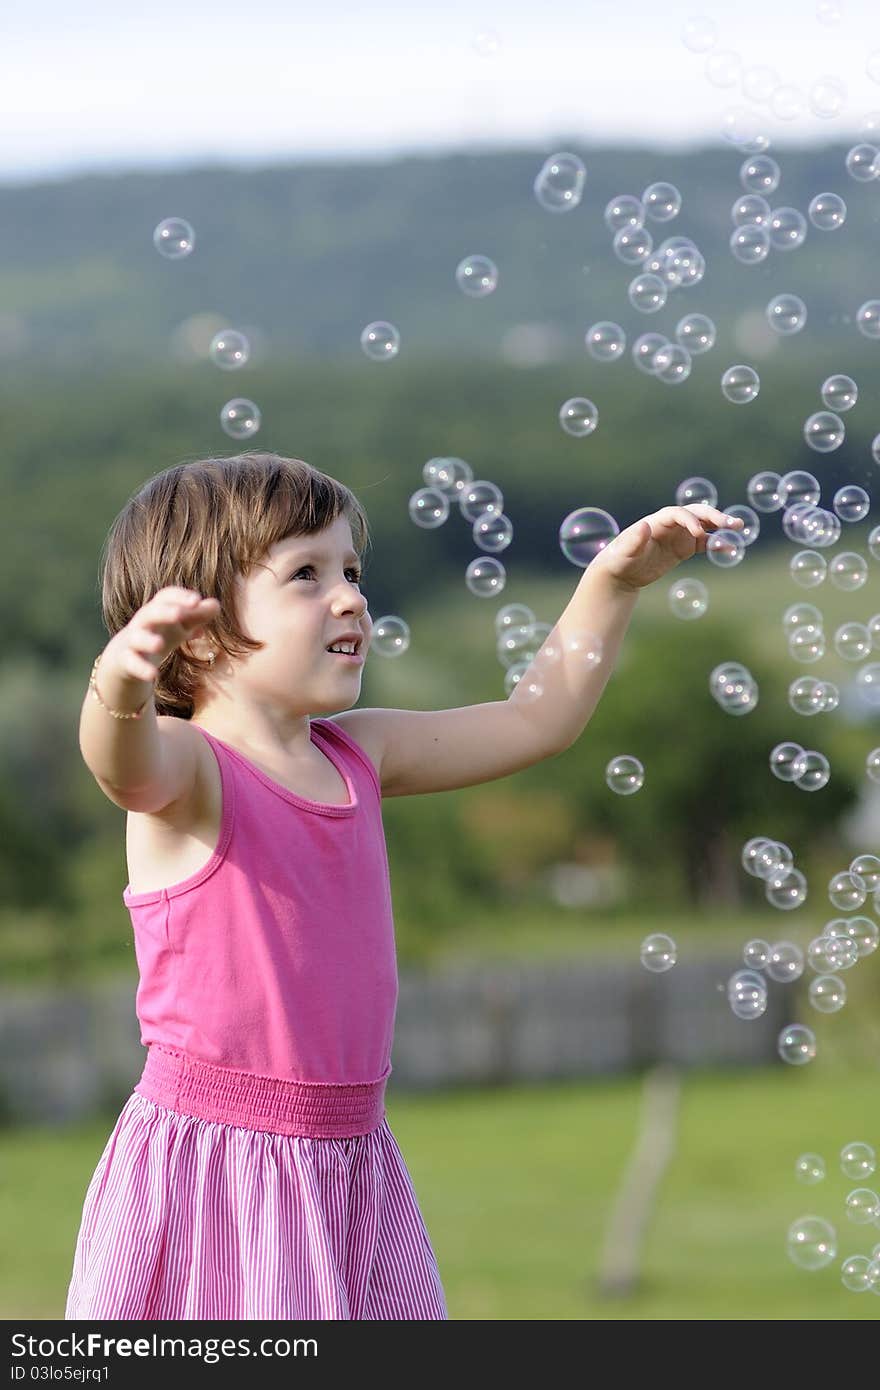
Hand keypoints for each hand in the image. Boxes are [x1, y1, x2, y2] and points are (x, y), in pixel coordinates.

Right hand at [104, 587, 220, 683]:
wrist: (124, 659)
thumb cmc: (158, 636)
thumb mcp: (180, 627)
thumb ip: (197, 616)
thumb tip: (216, 604)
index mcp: (157, 611)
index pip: (166, 597)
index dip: (180, 597)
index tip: (196, 600)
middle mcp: (143, 623)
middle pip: (150, 613)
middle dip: (164, 612)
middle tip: (179, 614)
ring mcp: (133, 642)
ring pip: (137, 637)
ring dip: (147, 640)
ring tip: (160, 644)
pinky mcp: (126, 661)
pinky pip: (131, 663)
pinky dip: (141, 668)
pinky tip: (153, 675)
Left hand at [594, 505, 744, 591]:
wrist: (622, 573)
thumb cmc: (619, 560)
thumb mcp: (624, 552)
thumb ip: (634, 540)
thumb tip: (644, 526)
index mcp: (657, 522)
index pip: (678, 514)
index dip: (690, 520)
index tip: (699, 533)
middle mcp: (671, 525)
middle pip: (696, 514)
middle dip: (713, 517)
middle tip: (730, 523)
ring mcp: (679, 535)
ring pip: (705, 526)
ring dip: (721, 526)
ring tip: (738, 528)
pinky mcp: (684, 548)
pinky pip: (705, 544)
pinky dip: (718, 544)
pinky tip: (731, 548)